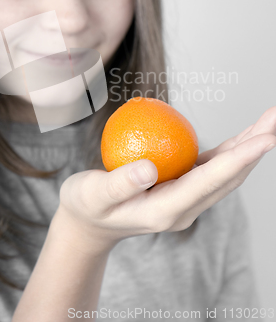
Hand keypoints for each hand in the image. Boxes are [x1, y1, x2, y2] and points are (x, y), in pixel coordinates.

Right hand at [54, 107, 275, 252]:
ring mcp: (187, 199)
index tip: (266, 137)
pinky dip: (232, 150)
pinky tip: (244, 136)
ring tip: (270, 121)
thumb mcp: (93, 194)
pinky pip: (213, 168)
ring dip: (250, 147)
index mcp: (168, 210)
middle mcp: (186, 208)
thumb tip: (149, 168)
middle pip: (230, 175)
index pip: (211, 180)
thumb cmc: (87, 205)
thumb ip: (119, 184)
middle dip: (257, 147)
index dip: (241, 157)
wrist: (90, 223)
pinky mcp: (183, 188)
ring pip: (227, 172)